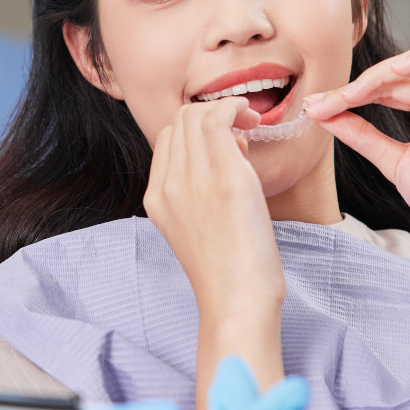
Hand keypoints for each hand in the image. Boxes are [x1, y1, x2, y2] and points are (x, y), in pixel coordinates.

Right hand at [143, 99, 284, 325]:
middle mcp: (168, 184)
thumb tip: (231, 143)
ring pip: (196, 114)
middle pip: (179, 121)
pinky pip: (219, 119)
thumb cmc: (229, 269)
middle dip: (211, 114)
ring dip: (225, 109)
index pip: (166, 139)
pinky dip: (236, 108)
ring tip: (249, 129)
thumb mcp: (199, 224)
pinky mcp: (226, 179)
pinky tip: (253, 119)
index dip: (196, 131)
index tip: (227, 144)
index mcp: (156, 197)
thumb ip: (202, 185)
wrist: (236, 301)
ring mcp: (194, 180)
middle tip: (241, 131)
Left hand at [303, 49, 409, 256]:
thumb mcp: (391, 160)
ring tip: (351, 92)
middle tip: (325, 102)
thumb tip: (325, 114)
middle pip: (398, 77)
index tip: (319, 106)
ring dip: (380, 74)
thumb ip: (360, 135)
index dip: (353, 93)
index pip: (388, 88)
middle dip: (357, 86)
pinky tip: (393, 70)